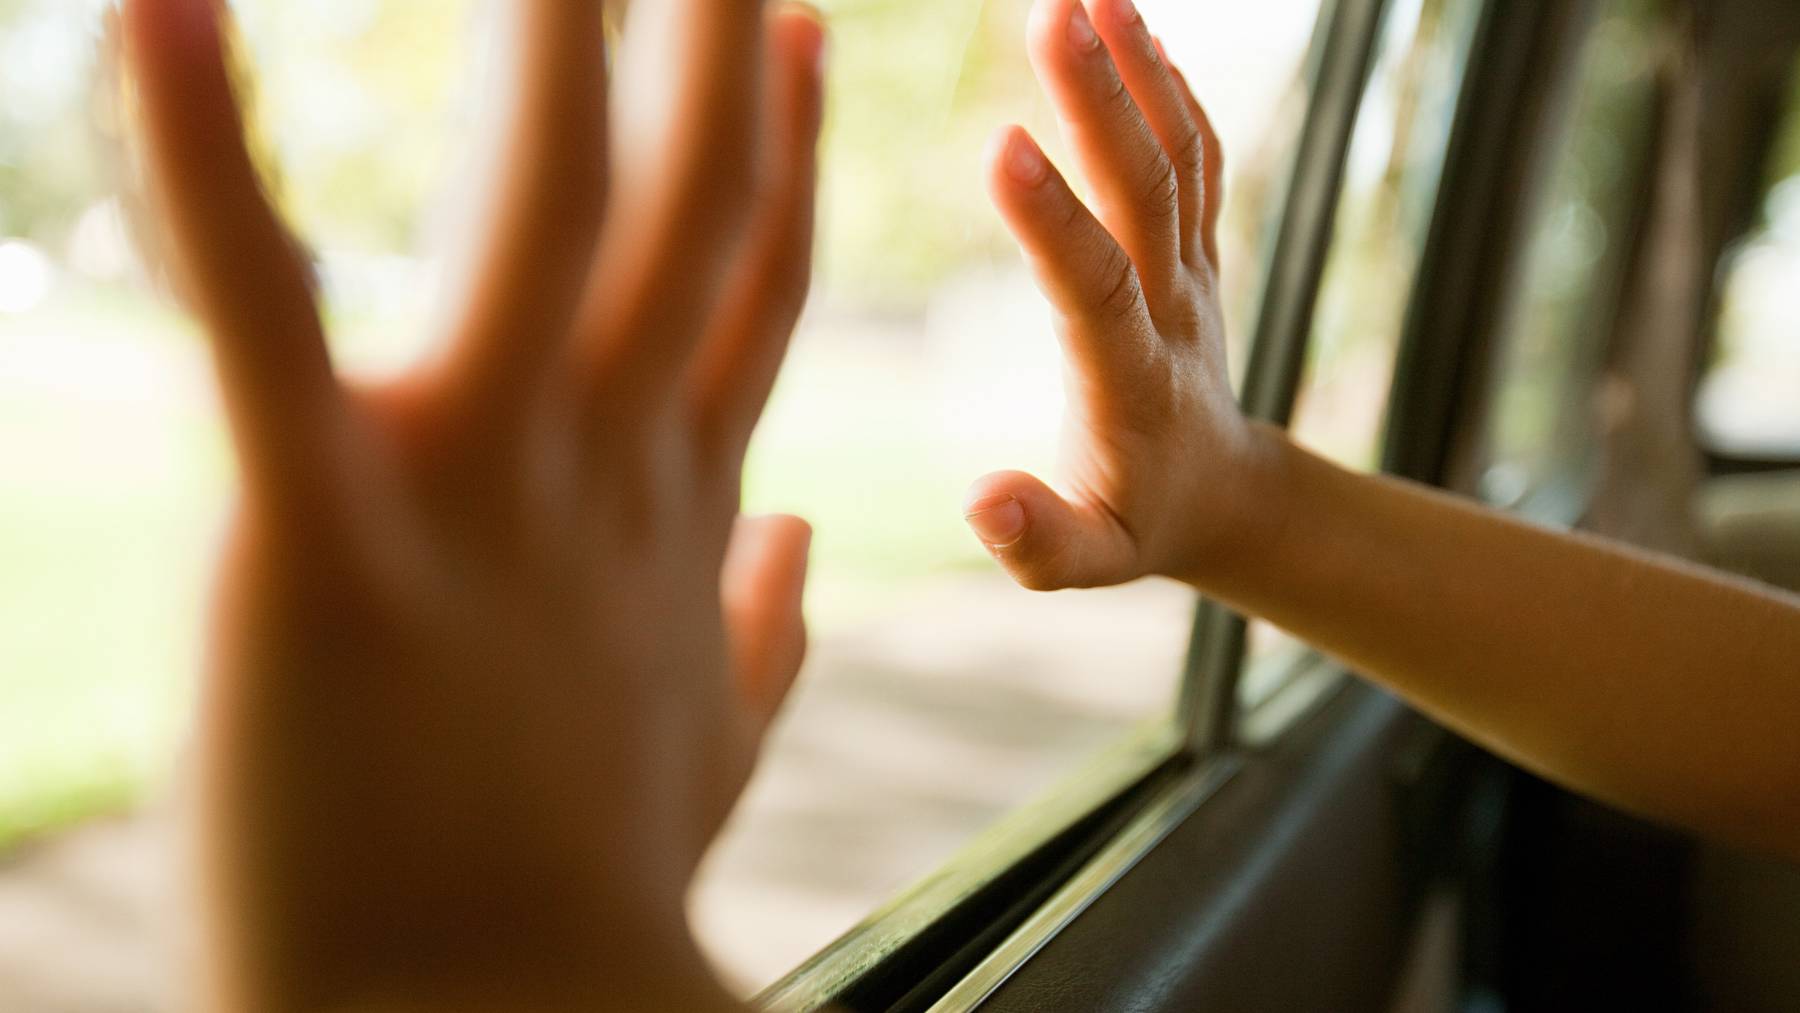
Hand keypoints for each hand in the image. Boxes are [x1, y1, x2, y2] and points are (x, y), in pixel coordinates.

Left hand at [123, 0, 822, 1005]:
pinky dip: (205, 160)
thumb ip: (770, 630)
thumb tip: (808, 535)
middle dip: (712, 45)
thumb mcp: (709, 747)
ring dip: (550, 42)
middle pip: (682, 207)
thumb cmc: (585, 901)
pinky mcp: (321, 538)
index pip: (750, 285)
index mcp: (671, 509)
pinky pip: (262, 317)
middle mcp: (601, 467)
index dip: (781, 152)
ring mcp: (477, 491)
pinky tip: (166, 5)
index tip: (799, 33)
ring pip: (538, 215)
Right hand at [965, 0, 1263, 590]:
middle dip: (1099, 102)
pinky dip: (1172, 88)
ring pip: (1178, 157)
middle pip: (1146, 192)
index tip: (1002, 144)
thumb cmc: (1137, 526)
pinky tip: (1132, 28)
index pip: (1094, 287)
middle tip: (1051, 13)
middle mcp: (1172, 308)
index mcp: (1131, 381)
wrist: (1226, 496)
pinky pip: (1198, 156)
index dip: (1052, 221)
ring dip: (1138, 70)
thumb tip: (980, 501)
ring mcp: (1194, 269)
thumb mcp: (1087, 562)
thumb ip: (1037, 541)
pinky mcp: (1199, 246)